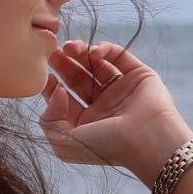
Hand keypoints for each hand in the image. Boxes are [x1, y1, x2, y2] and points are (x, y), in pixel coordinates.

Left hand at [39, 40, 187, 179]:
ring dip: (81, 53)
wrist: (147, 140)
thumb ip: (49, 119)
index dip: (52, 85)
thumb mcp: (65, 143)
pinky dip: (104, 49)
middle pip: (77, 78)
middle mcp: (103, 105)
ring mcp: (120, 89)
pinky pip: (118, 56)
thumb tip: (57, 90)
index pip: (64, 98)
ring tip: (69, 47)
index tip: (46, 76)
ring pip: (95, 64)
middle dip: (63, 64)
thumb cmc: (106, 145)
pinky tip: (93, 52)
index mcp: (86, 122)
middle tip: (53, 52)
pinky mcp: (137, 74)